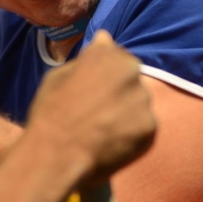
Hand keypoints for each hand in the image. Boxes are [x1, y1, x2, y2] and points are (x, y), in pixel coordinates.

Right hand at [26, 31, 155, 183]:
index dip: (100, 67)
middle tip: (98, 107)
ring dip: (126, 109)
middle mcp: (131, 70)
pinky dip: (131, 131)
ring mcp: (143, 99)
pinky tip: (111, 141)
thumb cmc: (51, 113)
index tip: (91, 82)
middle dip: (118, 86)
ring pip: (138, 100)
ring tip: (103, 128)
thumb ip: (84, 60)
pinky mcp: (151, 127)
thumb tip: (101, 46)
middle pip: (129, 74)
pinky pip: (142, 125)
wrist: (58, 156)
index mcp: (106, 53)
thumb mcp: (57, 75)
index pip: (111, 50)